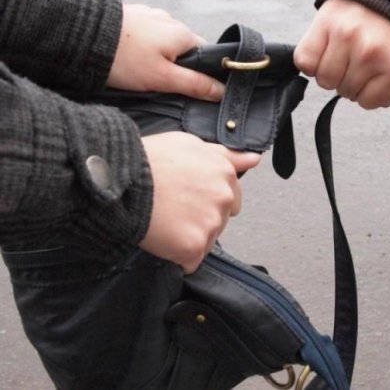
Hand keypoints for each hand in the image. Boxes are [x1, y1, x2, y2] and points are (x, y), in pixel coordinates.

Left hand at [108, 4, 224, 100]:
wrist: (81, 35)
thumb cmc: (126, 60)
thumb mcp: (163, 78)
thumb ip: (195, 84)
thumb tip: (222, 91)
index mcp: (183, 34)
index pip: (205, 54)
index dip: (202, 73)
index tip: (190, 88)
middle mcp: (170, 19)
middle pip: (184, 48)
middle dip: (177, 65)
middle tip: (160, 84)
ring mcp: (149, 14)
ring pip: (164, 40)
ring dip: (159, 55)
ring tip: (140, 71)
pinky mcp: (130, 15)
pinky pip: (146, 34)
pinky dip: (143, 46)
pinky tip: (130, 57)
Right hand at [139, 132, 259, 273]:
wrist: (118, 180)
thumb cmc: (149, 160)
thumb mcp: (190, 144)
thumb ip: (226, 154)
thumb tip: (254, 159)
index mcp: (225, 173)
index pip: (231, 197)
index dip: (206, 199)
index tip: (188, 197)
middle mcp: (224, 199)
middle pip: (220, 220)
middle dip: (201, 219)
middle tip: (173, 208)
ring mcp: (210, 224)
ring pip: (206, 241)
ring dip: (188, 237)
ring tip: (164, 219)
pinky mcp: (193, 247)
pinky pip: (190, 262)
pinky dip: (177, 256)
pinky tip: (162, 237)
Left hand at [294, 0, 389, 108]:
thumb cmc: (367, 10)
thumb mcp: (333, 14)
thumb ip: (319, 43)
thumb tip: (313, 74)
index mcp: (329, 21)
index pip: (305, 63)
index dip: (316, 65)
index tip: (329, 57)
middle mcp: (349, 36)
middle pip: (326, 82)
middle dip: (338, 76)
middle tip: (353, 60)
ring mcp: (373, 54)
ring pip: (348, 94)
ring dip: (356, 87)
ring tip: (368, 67)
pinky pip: (370, 102)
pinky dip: (373, 97)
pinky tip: (379, 79)